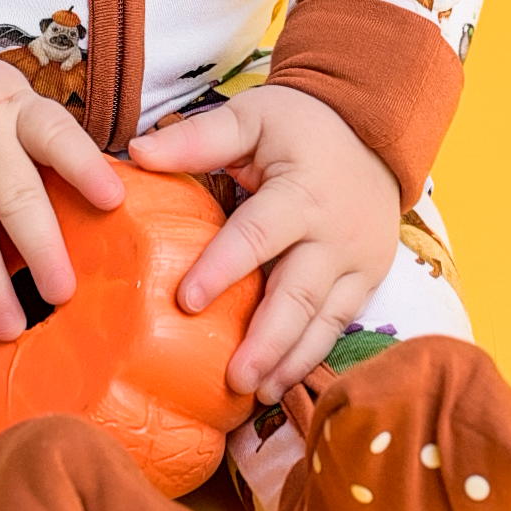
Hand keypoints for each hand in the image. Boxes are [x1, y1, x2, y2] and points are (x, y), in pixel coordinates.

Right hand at [0, 54, 123, 342]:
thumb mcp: (17, 108)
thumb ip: (52, 149)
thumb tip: (107, 212)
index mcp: (18, 111)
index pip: (56, 135)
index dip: (84, 167)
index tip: (113, 199)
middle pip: (14, 197)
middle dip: (40, 250)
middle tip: (60, 294)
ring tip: (11, 327)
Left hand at [127, 87, 401, 403]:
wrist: (373, 129)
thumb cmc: (301, 124)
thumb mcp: (252, 116)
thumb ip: (199, 139)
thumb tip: (137, 152)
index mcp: (302, 191)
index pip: (258, 235)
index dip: (222, 268)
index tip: (185, 301)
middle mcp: (335, 234)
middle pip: (298, 294)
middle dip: (266, 341)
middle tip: (232, 378)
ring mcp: (357, 262)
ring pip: (324, 321)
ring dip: (289, 360)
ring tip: (255, 393)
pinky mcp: (367, 280)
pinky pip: (340, 324)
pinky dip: (310, 356)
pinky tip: (281, 383)